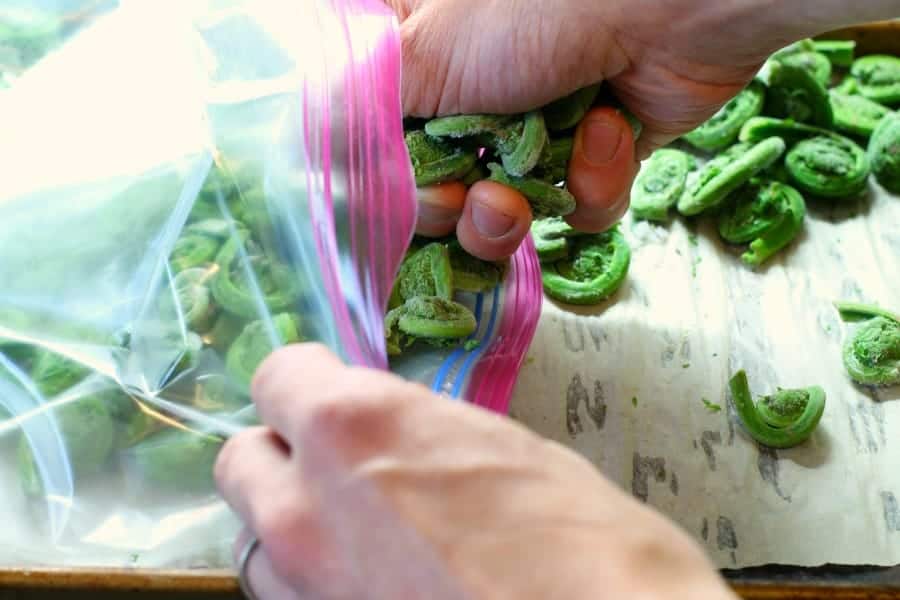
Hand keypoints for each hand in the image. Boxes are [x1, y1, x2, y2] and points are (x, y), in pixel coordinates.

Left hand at [215, 343, 737, 599]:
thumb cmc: (582, 540)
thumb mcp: (505, 452)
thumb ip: (421, 437)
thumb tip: (400, 443)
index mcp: (353, 426)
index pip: (277, 377)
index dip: (308, 382)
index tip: (335, 395)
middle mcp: (304, 507)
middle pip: (242, 462)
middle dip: (283, 454)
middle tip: (339, 466)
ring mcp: (303, 589)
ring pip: (253, 539)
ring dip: (291, 525)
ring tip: (353, 535)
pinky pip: (290, 599)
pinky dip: (315, 585)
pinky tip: (372, 585)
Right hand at [390, 0, 895, 260]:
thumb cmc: (537, 7)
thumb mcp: (421, 51)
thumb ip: (356, 109)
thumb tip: (314, 159)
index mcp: (421, 56)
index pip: (378, 139)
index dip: (382, 182)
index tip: (387, 199)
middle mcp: (474, 90)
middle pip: (437, 188)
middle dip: (450, 211)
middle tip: (462, 198)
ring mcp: (538, 121)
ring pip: (506, 211)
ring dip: (514, 213)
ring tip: (522, 196)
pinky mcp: (599, 149)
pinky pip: (578, 205)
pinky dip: (593, 182)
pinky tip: (604, 132)